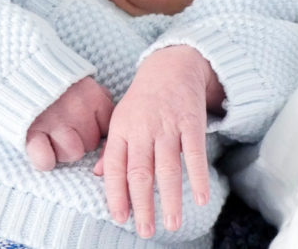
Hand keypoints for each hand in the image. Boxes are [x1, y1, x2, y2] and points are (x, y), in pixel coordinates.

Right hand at [25, 76, 112, 170]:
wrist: (13, 66)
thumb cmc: (50, 78)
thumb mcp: (80, 79)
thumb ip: (96, 96)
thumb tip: (106, 115)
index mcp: (91, 95)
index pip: (106, 128)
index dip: (93, 128)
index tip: (80, 122)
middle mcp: (77, 109)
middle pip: (90, 143)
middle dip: (78, 139)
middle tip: (62, 126)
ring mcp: (54, 121)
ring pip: (73, 153)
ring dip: (61, 149)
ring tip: (50, 134)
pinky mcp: (31, 132)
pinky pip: (46, 161)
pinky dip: (43, 157)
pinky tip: (39, 144)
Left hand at [94, 46, 216, 238]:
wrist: (170, 66)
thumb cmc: (142, 99)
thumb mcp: (120, 118)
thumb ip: (112, 148)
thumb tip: (97, 175)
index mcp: (121, 129)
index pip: (114, 166)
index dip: (116, 193)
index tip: (119, 218)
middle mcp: (142, 128)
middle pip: (140, 172)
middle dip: (142, 205)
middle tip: (145, 231)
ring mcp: (167, 125)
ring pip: (167, 167)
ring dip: (170, 198)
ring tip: (171, 224)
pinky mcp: (191, 122)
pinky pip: (194, 153)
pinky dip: (198, 177)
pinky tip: (200, 199)